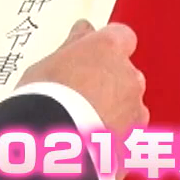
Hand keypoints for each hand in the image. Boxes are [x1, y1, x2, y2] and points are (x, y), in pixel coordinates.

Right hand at [19, 19, 148, 144]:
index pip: (122, 36)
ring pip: (129, 107)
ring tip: (80, 126)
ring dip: (113, 113)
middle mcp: (129, 77)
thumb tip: (83, 30)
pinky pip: (125, 137)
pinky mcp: (133, 143)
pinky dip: (112, 140)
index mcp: (109, 49)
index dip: (106, 47)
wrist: (52, 149)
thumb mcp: (47, 64)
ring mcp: (135, 112)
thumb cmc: (45, 101)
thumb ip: (73, 45)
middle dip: (108, 84)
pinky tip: (88, 146)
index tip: (91, 56)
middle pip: (126, 75)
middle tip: (78, 96)